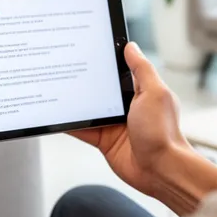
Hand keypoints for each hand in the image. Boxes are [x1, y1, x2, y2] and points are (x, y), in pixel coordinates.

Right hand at [70, 43, 192, 197]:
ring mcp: (113, 123)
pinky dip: (69, 124)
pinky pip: (82, 129)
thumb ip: (141, 69)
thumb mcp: (154, 93)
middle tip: (61, 66)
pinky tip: (56, 117)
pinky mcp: (103, 139)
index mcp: (140, 90)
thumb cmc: (163, 132)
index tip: (85, 47)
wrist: (160, 170)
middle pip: (98, 88)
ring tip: (54, 88)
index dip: (103, 60)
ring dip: (73, 102)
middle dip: (82, 80)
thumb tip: (130, 46)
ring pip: (87, 108)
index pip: (118, 70)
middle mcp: (125, 105)